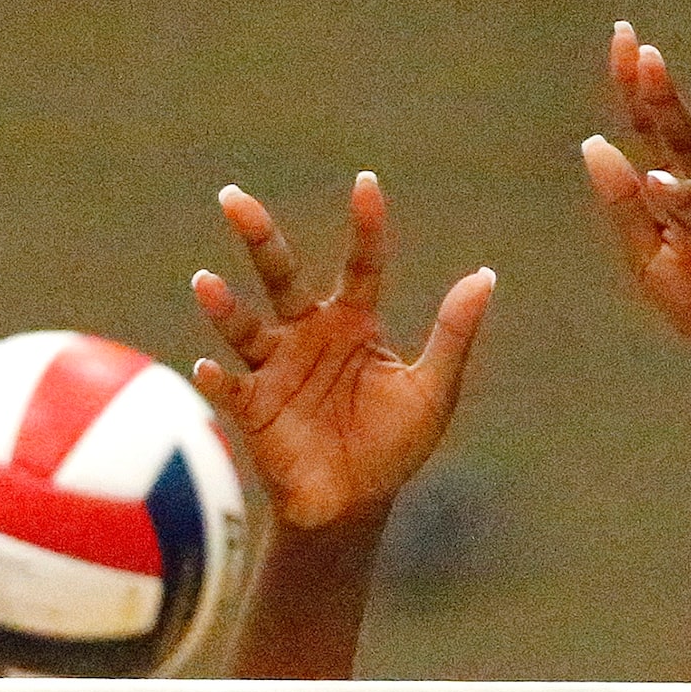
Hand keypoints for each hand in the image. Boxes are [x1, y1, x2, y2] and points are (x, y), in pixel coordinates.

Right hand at [189, 174, 494, 529]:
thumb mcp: (432, 391)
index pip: (361, 264)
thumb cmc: (393, 447)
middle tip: (232, 199)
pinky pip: (232, 389)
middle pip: (280, 275)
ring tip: (206, 283)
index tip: (366, 185)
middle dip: (258, 237)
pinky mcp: (254, 408)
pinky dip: (217, 379)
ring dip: (224, 307)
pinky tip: (206, 368)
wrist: (356, 506)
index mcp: (354, 322)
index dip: (365, 226)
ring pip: (245, 327)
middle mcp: (308, 334)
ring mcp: (276, 368)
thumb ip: (453, 335)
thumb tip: (485, 276)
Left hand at [581, 23, 690, 382]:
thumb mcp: (649, 256)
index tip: (625, 37)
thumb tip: (593, 143)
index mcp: (690, 189)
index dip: (641, 88)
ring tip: (654, 184)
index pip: (659, 131)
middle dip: (668, 103)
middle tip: (647, 59)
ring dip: (686, 195)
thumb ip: (624, 206)